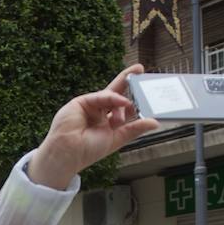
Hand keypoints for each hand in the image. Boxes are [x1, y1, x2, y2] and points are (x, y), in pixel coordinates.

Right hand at [26, 65, 159, 190]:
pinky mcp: (82, 102)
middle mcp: (100, 113)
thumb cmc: (88, 151)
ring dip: (122, 92)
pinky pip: (100, 97)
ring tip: (135, 91)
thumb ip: (135, 129)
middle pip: (117, 95)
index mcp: (108, 124)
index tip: (148, 94)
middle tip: (140, 70)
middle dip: (129, 83)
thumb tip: (155, 122)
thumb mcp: (117, 138)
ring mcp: (91, 107)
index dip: (136, 101)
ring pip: (110, 94)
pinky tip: (122, 100)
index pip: (124, 109)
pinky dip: (112, 97)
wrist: (68, 154)